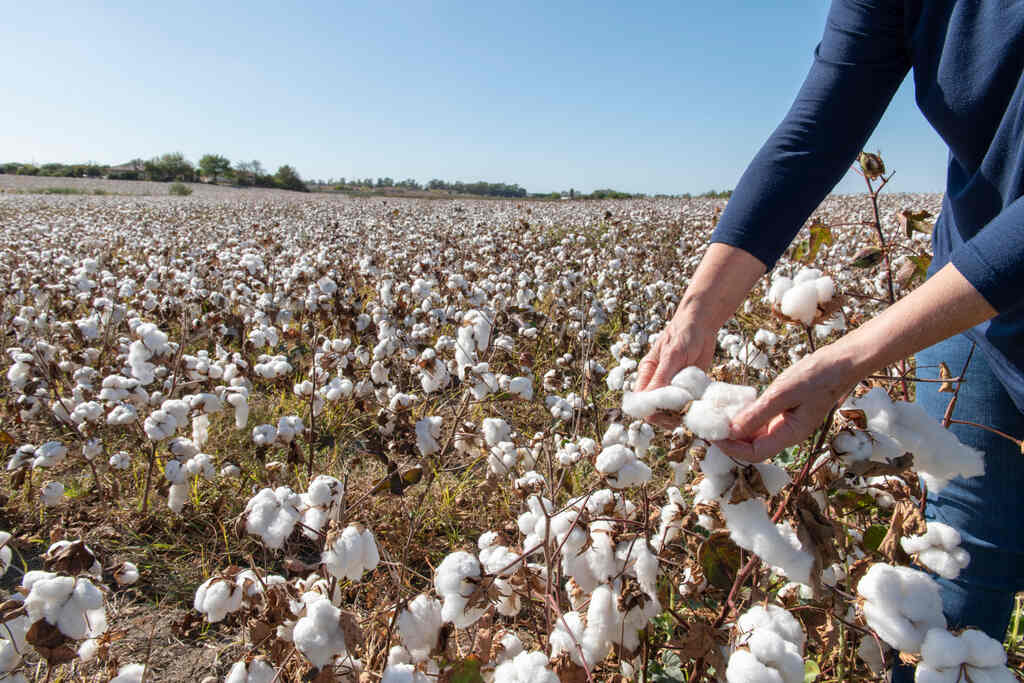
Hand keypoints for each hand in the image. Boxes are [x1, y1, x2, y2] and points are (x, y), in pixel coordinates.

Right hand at [634, 316, 716, 428]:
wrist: (703, 325)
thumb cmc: (683, 334)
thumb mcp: (672, 355)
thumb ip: (661, 377)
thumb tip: (650, 400)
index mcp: (647, 375)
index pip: (641, 402)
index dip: (652, 411)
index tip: (668, 412)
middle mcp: (658, 383)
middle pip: (656, 411)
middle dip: (669, 415)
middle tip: (685, 411)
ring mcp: (674, 387)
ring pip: (673, 411)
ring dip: (684, 412)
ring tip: (695, 405)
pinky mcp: (688, 388)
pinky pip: (689, 404)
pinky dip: (695, 407)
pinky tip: (701, 402)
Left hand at [716, 344, 859, 461]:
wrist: (842, 362)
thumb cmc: (818, 376)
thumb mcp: (784, 392)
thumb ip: (758, 413)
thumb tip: (731, 432)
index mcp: (790, 434)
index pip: (754, 454)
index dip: (731, 448)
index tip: (712, 435)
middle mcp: (787, 434)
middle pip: (752, 448)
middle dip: (729, 441)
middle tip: (707, 426)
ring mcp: (786, 424)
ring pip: (754, 435)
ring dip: (734, 429)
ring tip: (714, 418)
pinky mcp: (784, 412)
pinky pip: (760, 422)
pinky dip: (744, 418)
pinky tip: (731, 407)